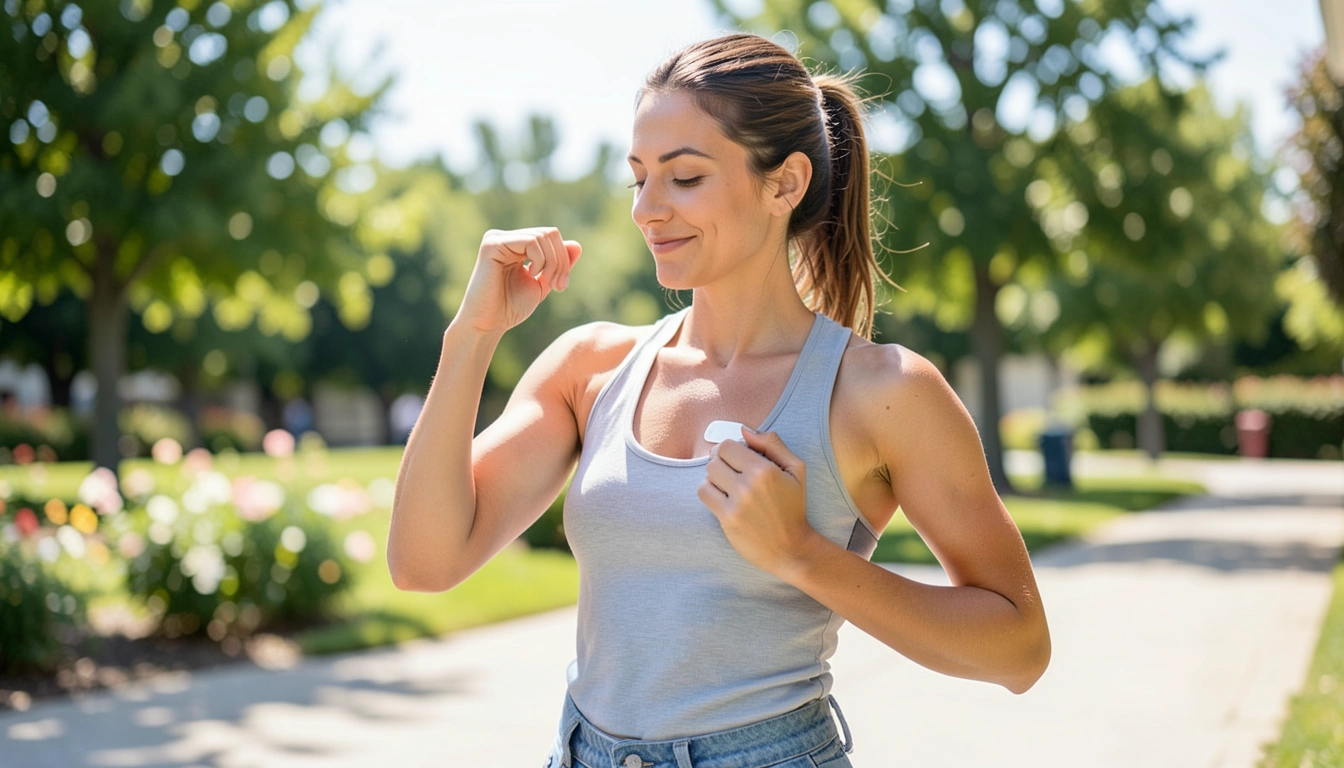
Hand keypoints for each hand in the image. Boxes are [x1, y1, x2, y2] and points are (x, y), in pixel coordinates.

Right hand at [457, 227, 581, 333]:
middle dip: (560, 261)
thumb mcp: (543, 283)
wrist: (488, 324)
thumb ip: (558, 264)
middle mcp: (505, 238)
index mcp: (515, 245)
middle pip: (549, 233)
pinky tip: (531, 275)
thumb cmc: (510, 308)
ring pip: (542, 236)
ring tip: (547, 284)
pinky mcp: (491, 244)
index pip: (550, 236)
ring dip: (553, 263)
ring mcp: (497, 238)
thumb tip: (577, 244)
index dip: (563, 259)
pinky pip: (530, 242)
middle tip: (559, 286)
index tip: (561, 286)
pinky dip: (540, 260)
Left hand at [697, 428, 817, 578]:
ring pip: (708, 475)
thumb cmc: (793, 507)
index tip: (738, 459)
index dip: (730, 450)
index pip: (727, 446)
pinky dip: (710, 491)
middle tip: (733, 472)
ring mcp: (736, 503)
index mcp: (765, 470)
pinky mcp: (727, 519)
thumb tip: (744, 430)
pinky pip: (704, 493)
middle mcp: (749, 485)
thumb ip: (772, 443)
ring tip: (729, 485)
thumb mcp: (796, 469)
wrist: (791, 548)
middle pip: (714, 459)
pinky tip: (723, 497)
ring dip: (715, 477)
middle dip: (721, 462)